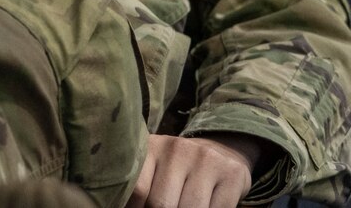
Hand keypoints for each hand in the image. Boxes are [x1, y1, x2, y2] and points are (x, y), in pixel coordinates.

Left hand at [128, 133, 261, 207]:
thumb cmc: (179, 169)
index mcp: (152, 147)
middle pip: (162, 204)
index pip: (138, 190)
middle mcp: (178, 149)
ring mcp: (207, 160)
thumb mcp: (155, 168)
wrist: (222, 152)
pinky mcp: (231, 174)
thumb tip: (120, 205)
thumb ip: (142, 187)